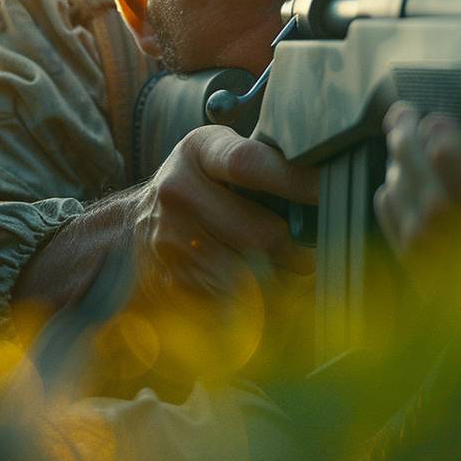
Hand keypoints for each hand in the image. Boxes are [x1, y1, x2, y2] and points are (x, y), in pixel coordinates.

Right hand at [76, 126, 314, 392]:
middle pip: (260, 234)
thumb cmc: (199, 187)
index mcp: (198, 151)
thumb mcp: (220, 155)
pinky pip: (230, 306)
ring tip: (295, 278)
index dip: (296, 180)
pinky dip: (259, 309)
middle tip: (315, 254)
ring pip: (251, 277)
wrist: (130, 230)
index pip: (250, 163)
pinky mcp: (169, 283)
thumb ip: (266, 160)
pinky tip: (269, 301)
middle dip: (298, 251)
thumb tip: (329, 180)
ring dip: (284, 284)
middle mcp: (177, 191)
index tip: (330, 190)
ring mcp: (169, 241)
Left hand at [374, 104, 460, 382]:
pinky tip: (406, 186)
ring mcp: (421, 243)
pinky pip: (386, 207)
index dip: (442, 126)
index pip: (442, 144)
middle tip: (405, 113)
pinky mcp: (409, 260)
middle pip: (408, 155)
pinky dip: (393, 191)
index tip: (445, 121)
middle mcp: (445, 221)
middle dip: (406, 129)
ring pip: (394, 178)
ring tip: (408, 148)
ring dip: (400, 161)